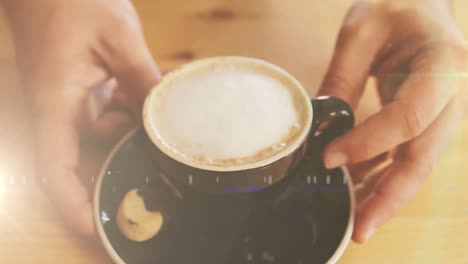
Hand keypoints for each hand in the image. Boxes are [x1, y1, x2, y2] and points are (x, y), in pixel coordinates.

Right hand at [3, 0, 160, 235]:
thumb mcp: (118, 38)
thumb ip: (142, 79)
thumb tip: (166, 117)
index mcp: (55, 102)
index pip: (55, 167)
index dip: (71, 203)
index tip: (95, 228)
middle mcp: (55, 110)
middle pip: (76, 162)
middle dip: (109, 177)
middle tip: (152, 189)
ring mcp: (65, 101)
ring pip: (96, 139)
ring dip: (127, 140)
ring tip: (162, 139)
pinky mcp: (76, 91)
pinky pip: (101, 117)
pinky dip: (125, 117)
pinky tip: (147, 106)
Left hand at [319, 0, 467, 242]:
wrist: (425, 5)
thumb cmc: (398, 6)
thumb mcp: (362, 31)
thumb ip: (342, 78)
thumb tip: (322, 127)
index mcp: (444, 66)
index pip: (409, 117)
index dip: (369, 143)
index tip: (329, 157)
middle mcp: (455, 96)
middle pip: (423, 157)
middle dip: (389, 196)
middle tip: (360, 228)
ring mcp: (446, 113)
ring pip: (418, 164)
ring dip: (387, 195)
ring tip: (358, 221)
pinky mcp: (430, 121)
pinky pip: (409, 156)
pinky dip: (385, 176)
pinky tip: (362, 191)